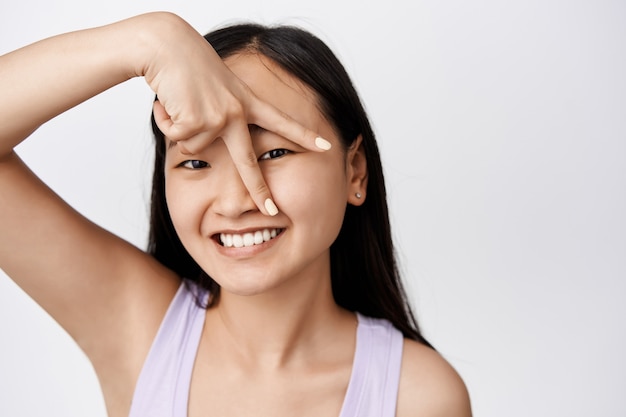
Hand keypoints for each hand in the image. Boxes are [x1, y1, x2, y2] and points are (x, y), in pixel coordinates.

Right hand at [143, 13, 328, 215]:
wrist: (167, 45)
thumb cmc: (188, 66)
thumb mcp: (215, 92)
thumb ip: (222, 117)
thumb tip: (213, 145)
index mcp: (247, 102)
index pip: (281, 122)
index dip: (303, 136)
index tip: (326, 146)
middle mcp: (238, 112)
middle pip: (248, 162)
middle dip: (258, 190)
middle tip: (271, 211)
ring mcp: (220, 117)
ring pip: (195, 148)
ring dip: (179, 127)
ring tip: (179, 101)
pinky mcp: (199, 120)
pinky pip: (178, 139)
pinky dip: (166, 123)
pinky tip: (169, 102)